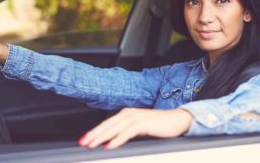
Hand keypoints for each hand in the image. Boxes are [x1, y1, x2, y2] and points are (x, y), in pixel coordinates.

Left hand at [78, 108, 192, 148]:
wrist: (177, 120)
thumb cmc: (159, 125)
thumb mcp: (139, 129)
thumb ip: (127, 132)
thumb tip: (113, 141)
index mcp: (127, 114)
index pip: (107, 124)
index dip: (95, 131)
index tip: (84, 140)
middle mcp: (129, 113)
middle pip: (107, 125)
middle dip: (93, 134)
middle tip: (82, 142)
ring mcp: (136, 117)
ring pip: (114, 128)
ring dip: (101, 137)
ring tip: (91, 144)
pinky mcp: (144, 123)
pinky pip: (127, 132)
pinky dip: (117, 139)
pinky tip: (109, 146)